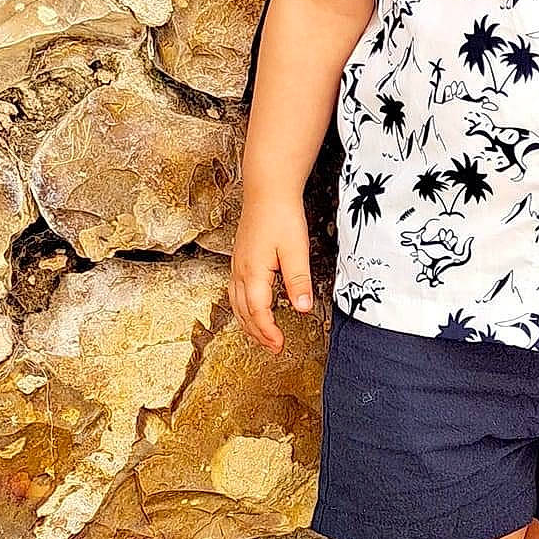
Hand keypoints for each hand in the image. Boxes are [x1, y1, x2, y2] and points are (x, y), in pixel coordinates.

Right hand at [229, 192, 313, 351]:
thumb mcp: (296, 249)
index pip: (258, 312)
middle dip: (258, 333)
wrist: (267, 190)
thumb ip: (298, 281)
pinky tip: (250, 309)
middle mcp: (240, 272)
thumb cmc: (282, 216)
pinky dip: (242, 308)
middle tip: (273, 348)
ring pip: (236, 304)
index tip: (280, 345)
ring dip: (248, 323)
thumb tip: (303, 308)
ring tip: (262, 336)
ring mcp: (237, 265)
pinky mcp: (239, 260)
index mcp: (253, 273)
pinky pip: (235, 292)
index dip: (268, 332)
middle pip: (244, 312)